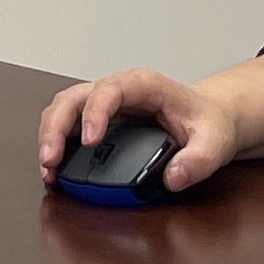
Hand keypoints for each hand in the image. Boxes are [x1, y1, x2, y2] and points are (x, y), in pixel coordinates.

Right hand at [38, 67, 242, 193]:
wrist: (209, 119)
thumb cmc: (207, 123)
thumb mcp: (215, 142)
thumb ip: (198, 160)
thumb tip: (173, 178)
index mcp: (144, 86)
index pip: (110, 90)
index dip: (95, 112)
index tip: (90, 141)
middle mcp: (118, 91)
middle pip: (74, 97)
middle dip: (56, 127)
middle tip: (51, 158)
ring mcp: (105, 105)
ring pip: (64, 108)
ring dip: (50, 135)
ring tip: (48, 167)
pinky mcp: (99, 121)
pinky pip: (68, 125)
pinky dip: (57, 144)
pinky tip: (54, 168)